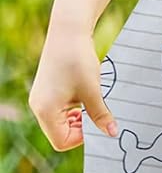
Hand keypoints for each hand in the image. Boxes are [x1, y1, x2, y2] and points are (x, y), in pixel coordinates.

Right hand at [28, 23, 118, 151]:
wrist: (69, 31)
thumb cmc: (78, 60)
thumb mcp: (92, 91)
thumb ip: (101, 115)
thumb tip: (112, 133)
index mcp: (45, 111)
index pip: (62, 141)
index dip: (83, 137)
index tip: (99, 124)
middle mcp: (39, 107)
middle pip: (60, 133)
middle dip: (81, 127)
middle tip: (98, 113)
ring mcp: (41, 98)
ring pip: (61, 121)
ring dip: (79, 117)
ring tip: (92, 101)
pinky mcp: (47, 90)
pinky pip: (60, 109)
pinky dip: (74, 107)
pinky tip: (86, 94)